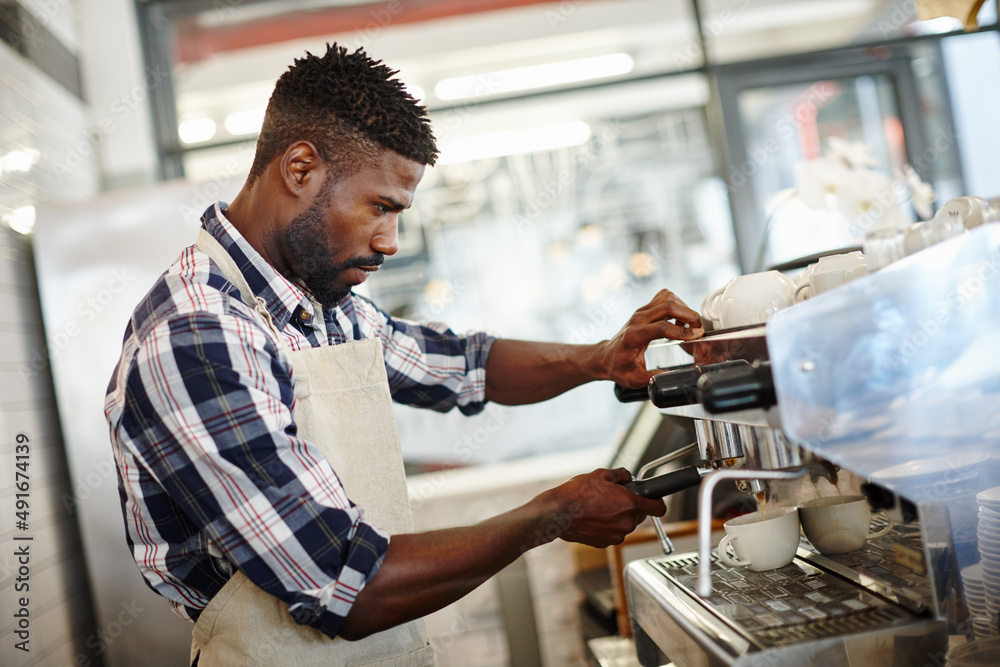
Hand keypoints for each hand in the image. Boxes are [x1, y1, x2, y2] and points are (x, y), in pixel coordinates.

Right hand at [534, 468, 666, 547]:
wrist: (557, 514)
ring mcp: (616, 535)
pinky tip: (592, 517)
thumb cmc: (576, 494)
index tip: (653, 499)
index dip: (657, 502)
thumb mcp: (600, 475)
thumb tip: (627, 476)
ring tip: (598, 506)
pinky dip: (607, 526)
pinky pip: (612, 532)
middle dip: (630, 506)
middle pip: (639, 515)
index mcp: (630, 504)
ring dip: (617, 516)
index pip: (659, 508)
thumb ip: (620, 475)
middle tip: (613, 496)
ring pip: (624, 524)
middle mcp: (626, 523)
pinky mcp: (604, 543)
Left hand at [600, 290, 703, 388]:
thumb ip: (656, 378)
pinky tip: (678, 319)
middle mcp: (637, 319)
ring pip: (667, 297)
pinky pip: (663, 298)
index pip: (662, 327)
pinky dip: (676, 304)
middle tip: (698, 328)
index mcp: (634, 336)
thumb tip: (676, 377)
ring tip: (688, 324)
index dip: (682, 331)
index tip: (697, 335)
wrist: (606, 356)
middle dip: (688, 314)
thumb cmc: (618, 367)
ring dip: (683, 307)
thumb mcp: (636, 379)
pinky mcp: (645, 309)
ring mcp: (641, 311)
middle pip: (667, 305)